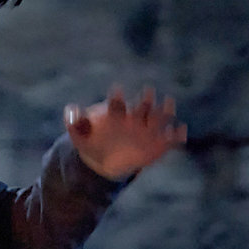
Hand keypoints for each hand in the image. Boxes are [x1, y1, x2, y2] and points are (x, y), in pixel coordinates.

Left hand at [65, 85, 186, 180]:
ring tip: (169, 104)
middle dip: (145, 100)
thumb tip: (69, 109)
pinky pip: (171, 139)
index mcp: (116, 115)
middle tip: (147, 92)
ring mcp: (149, 130)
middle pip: (142, 106)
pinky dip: (176, 135)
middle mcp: (135, 118)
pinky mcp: (160, 144)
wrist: (107, 160)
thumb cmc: (93, 142)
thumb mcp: (80, 136)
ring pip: (160, 118)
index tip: (116, 88)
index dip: (116, 98)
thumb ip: (75, 123)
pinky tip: (180, 132)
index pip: (116, 105)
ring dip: (165, 111)